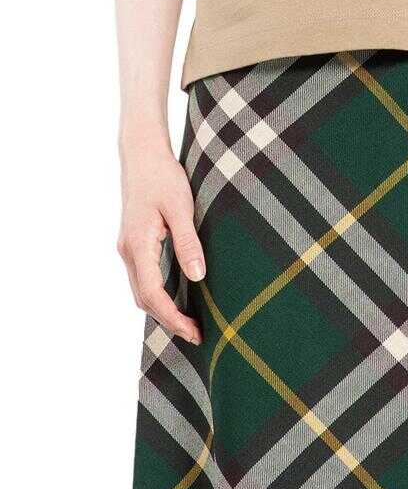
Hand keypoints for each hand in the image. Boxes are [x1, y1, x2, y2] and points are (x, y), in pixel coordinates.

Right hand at [117, 131, 204, 344]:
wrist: (142, 154)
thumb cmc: (163, 177)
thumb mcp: (180, 208)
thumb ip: (188, 243)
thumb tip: (198, 277)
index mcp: (138, 245)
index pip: (153, 295)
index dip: (173, 318)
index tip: (195, 333)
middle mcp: (128, 251)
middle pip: (144, 299)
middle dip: (168, 320)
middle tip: (197, 334)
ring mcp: (128, 247)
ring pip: (141, 290)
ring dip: (162, 309)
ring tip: (189, 321)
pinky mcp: (133, 242)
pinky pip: (143, 277)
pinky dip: (157, 293)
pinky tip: (177, 295)